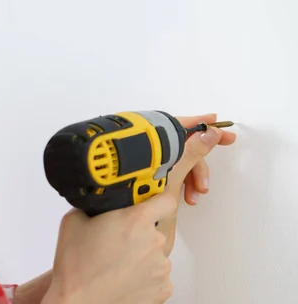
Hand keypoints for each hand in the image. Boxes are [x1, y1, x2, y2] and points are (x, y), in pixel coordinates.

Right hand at [43, 193, 177, 303]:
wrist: (77, 303)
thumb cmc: (75, 266)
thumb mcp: (74, 220)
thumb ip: (94, 205)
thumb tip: (99, 201)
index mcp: (136, 220)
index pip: (166, 200)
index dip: (157, 200)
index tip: (149, 203)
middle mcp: (154, 242)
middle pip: (154, 229)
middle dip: (138, 232)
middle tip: (115, 241)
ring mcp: (161, 267)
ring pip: (155, 253)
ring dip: (141, 255)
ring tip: (116, 264)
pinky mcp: (163, 289)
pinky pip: (157, 275)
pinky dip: (144, 276)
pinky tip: (124, 277)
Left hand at [154, 114, 236, 255]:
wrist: (123, 219)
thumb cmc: (145, 195)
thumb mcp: (174, 173)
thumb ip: (192, 152)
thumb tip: (211, 132)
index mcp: (152, 143)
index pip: (179, 125)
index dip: (200, 123)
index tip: (218, 122)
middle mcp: (150, 151)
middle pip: (183, 147)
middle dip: (200, 162)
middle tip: (217, 164)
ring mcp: (150, 165)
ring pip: (180, 162)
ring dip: (193, 176)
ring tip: (196, 195)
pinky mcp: (151, 178)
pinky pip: (175, 174)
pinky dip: (184, 183)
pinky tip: (188, 198)